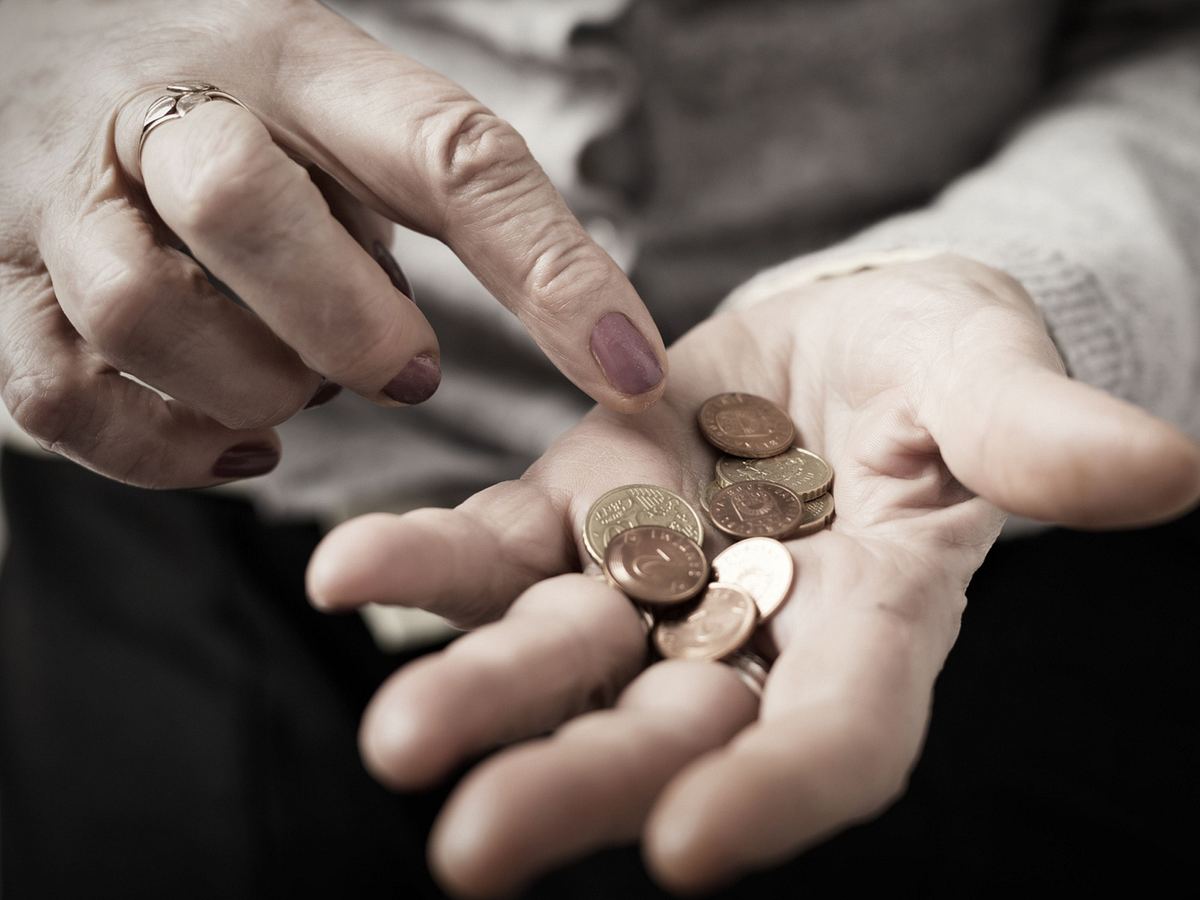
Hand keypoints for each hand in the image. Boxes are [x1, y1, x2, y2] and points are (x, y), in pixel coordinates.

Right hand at [0, 0, 664, 486]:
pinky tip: (239, 439)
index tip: (631, 371)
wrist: (40, 44)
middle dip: (343, 319)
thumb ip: (435, 188)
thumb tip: (579, 339)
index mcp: (289, 55)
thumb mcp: (347, 105)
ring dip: (255, 384)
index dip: (548, 270)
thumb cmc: (241, 101)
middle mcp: (161, 113)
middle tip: (404, 370)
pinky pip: (62, 396)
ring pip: (142, 311)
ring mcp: (58, 199)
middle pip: (239, 202)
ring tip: (303, 387)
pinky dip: (165, 448)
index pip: (444, 151)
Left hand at [308, 255, 1199, 895]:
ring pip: (565, 654)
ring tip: (393, 737)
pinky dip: (425, 564)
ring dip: (476, 692)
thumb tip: (1163, 471)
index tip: (690, 849)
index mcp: (874, 617)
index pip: (836, 733)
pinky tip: (346, 575)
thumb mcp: (990, 379)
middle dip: (580, 784)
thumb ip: (1039, 438)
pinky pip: (497, 548)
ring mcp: (652, 574)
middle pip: (670, 728)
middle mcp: (751, 628)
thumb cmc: (940, 362)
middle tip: (474, 848)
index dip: (775, 793)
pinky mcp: (577, 511)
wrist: (841, 334)